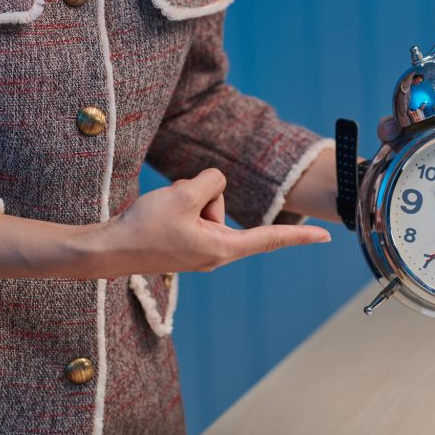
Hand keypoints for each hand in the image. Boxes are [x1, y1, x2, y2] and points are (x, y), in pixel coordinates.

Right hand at [106, 168, 330, 275]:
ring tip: (162, 216)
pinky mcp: (185, 244)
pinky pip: (191, 212)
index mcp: (223, 248)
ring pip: (205, 204)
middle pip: (223, 203)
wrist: (108, 251)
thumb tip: (216, 182)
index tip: (326, 237)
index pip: (269, 238)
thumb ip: (211, 182)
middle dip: (200, 195)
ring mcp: (200, 249)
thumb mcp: (183, 195)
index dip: (299, 235)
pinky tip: (157, 218)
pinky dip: (176, 206)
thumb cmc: (145, 228)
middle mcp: (216, 253)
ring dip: (185, 200)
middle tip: (171, 213)